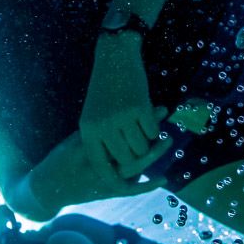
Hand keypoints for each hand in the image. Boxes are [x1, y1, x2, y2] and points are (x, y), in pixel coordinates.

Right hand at [35, 124, 168, 207]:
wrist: (48, 189)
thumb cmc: (59, 160)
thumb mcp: (71, 141)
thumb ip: (93, 131)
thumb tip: (117, 112)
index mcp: (86, 148)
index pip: (115, 129)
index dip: (135, 116)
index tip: (150, 104)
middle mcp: (97, 165)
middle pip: (129, 147)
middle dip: (148, 130)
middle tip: (163, 113)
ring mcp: (103, 180)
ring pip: (133, 167)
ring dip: (152, 153)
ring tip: (168, 139)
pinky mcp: (107, 193)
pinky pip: (131, 190)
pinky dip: (147, 186)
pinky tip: (164, 178)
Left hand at [79, 35, 161, 177]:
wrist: (115, 58)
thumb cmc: (104, 91)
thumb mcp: (93, 117)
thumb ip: (101, 142)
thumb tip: (115, 169)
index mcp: (89, 132)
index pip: (102, 166)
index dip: (113, 178)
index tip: (122, 185)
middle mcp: (104, 127)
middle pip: (126, 159)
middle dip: (136, 156)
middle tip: (139, 147)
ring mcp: (122, 119)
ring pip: (142, 148)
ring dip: (147, 142)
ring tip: (141, 128)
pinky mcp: (140, 109)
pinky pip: (153, 132)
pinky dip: (154, 127)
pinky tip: (149, 113)